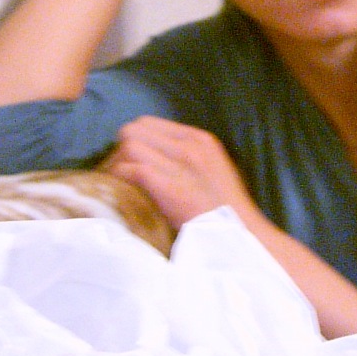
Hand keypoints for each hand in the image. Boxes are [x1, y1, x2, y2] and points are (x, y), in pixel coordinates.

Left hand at [100, 116, 258, 229]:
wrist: (238, 232)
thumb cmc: (225, 207)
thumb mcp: (212, 168)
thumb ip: (188, 156)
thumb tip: (155, 155)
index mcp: (199, 139)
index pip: (148, 122)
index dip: (134, 140)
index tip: (131, 159)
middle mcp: (189, 145)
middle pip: (134, 129)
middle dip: (121, 149)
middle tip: (121, 171)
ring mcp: (179, 164)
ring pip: (129, 146)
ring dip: (118, 164)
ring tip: (120, 182)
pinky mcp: (168, 185)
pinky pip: (131, 169)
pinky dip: (120, 178)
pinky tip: (122, 191)